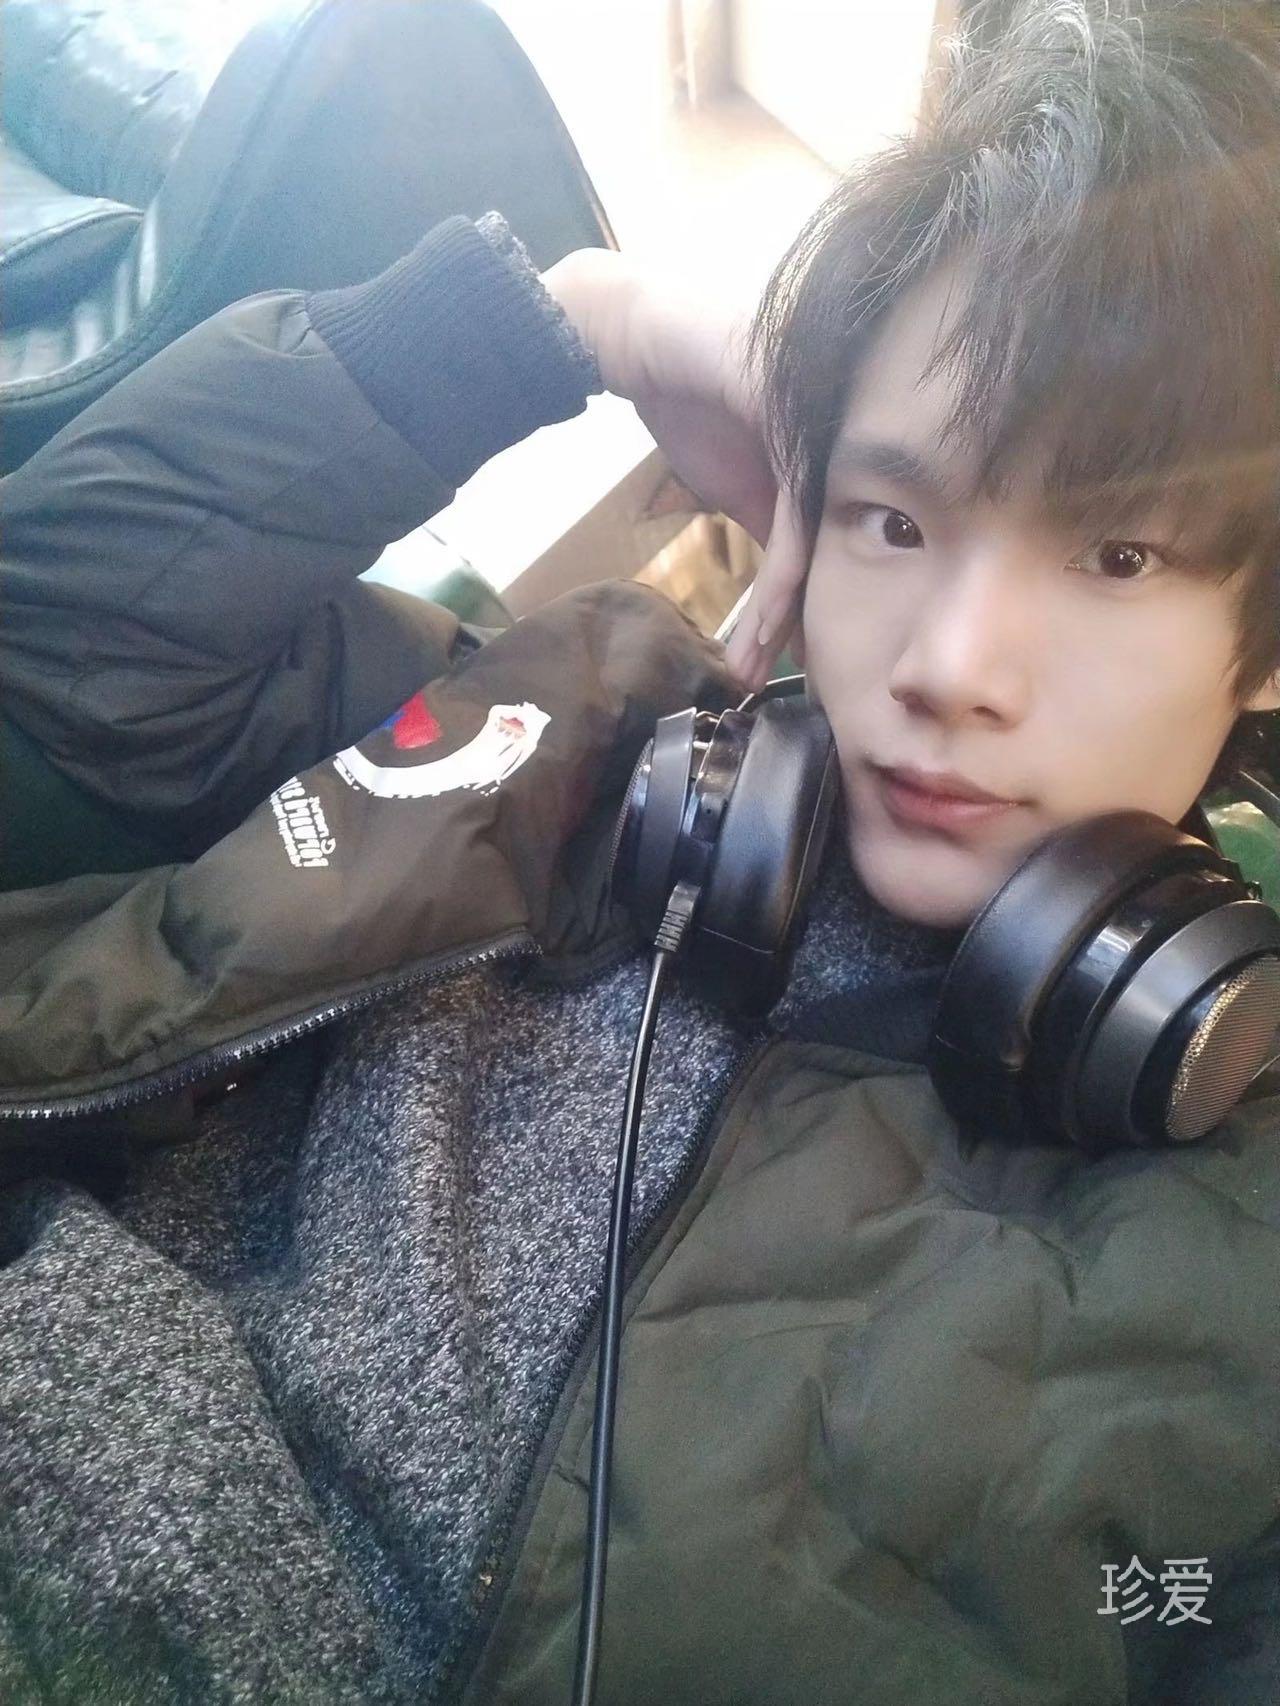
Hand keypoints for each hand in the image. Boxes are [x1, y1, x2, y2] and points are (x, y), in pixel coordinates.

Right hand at [542, 248, 808, 690]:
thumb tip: (791, 602)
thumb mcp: (742, 486)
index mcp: (837, 465)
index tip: (808, 672)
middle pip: (846, 554)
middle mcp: (843, 451)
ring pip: (820, 545)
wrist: (640, 340)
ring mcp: (825, 434)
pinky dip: (779, 581)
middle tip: (806, 693)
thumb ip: (777, 532)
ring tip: (760, 669)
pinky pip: (794, 517)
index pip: (847, 550)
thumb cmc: (693, 401)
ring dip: (787, 617)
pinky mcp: (794, 422)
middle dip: (818, 628)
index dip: (823, 613)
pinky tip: (763, 629)